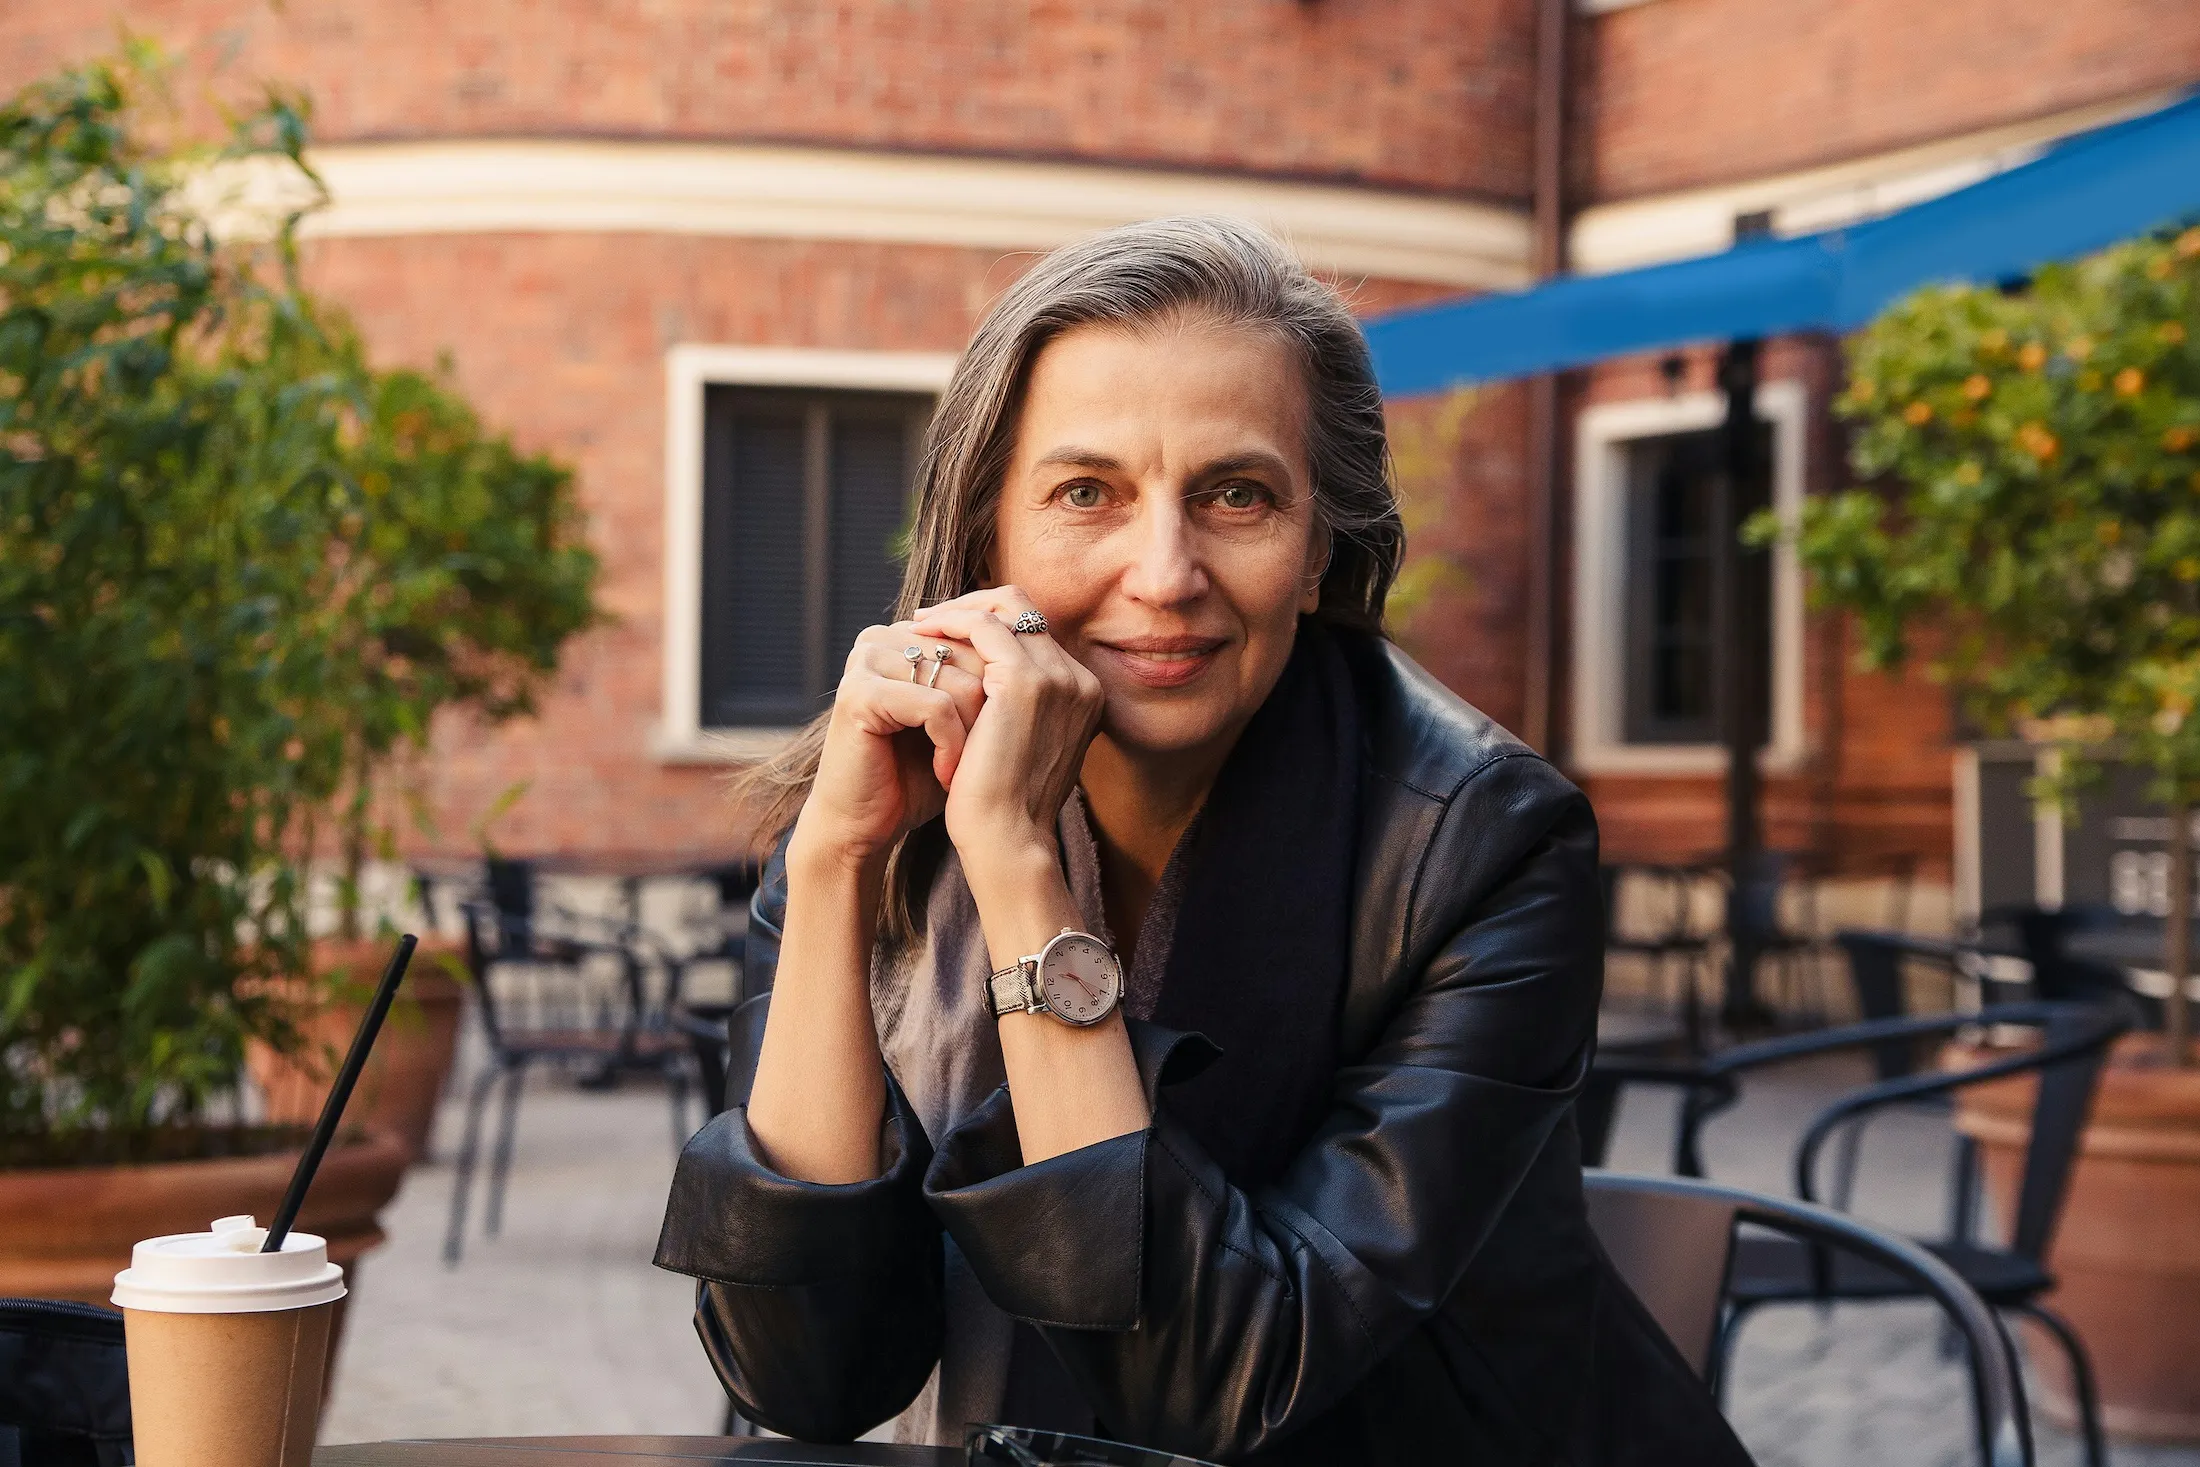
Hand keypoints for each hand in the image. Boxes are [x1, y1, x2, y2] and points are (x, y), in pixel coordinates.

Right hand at [791, 621, 987, 867]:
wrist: (865, 824)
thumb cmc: (918, 775)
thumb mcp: (961, 719)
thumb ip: (986, 677)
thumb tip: (1039, 646)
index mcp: (906, 636)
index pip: (982, 640)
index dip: (1000, 693)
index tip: (993, 737)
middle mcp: (883, 638)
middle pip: (975, 659)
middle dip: (988, 716)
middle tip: (978, 759)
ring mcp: (867, 661)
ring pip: (961, 683)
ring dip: (972, 738)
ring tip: (961, 771)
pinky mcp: (860, 692)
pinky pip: (936, 707)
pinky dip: (951, 747)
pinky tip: (945, 774)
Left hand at [910, 587, 1103, 873]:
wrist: (1007, 840)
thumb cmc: (1006, 806)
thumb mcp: (1024, 747)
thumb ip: (1021, 710)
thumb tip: (984, 681)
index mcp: (1085, 695)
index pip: (1038, 632)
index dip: (994, 622)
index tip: (952, 631)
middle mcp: (1080, 680)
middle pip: (1026, 609)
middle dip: (976, 605)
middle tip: (932, 618)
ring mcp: (1056, 677)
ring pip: (1005, 608)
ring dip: (959, 609)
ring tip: (920, 624)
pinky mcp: (1022, 681)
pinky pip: (983, 625)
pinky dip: (950, 622)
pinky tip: (921, 634)